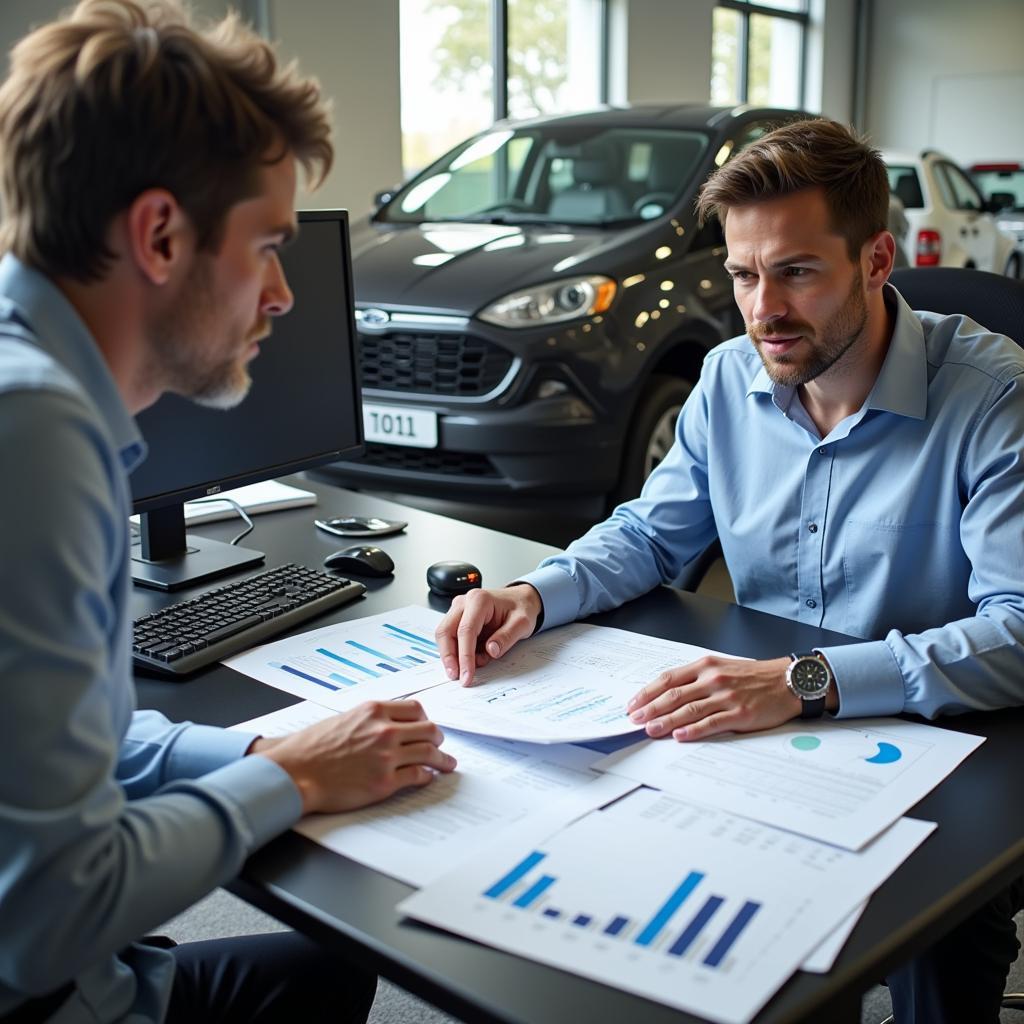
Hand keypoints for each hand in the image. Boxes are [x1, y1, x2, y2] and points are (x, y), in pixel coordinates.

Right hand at [259, 700, 455, 813]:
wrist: (295, 772)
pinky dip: (427, 777)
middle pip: (429, 729)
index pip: (415, 709)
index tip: (427, 727)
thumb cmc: (312, 747)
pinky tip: (428, 778)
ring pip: (429, 753)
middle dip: (437, 739)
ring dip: (442, 759)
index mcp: (374, 711)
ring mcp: (386, 757)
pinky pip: (418, 776)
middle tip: (440, 745)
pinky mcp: (385, 782)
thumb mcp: (345, 718)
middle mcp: (384, 730)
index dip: (425, 719)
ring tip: (447, 764)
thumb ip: (370, 719)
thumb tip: (392, 724)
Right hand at [435, 584, 541, 686]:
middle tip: (457, 677)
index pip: (465, 630)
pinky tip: (471, 660)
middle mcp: (464, 603)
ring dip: (451, 656)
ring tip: (467, 670)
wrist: (520, 600)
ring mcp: (459, 610)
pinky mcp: (458, 619)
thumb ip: (507, 637)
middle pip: (446, 631)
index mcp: (480, 600)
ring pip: (444, 635)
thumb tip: (491, 650)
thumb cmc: (521, 608)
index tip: (467, 674)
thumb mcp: (522, 623)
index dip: (464, 655)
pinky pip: (451, 637)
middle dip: (449, 657)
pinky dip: (457, 652)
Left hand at [626, 655, 799, 740]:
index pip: (668, 679)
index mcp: (705, 666)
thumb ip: (696, 679)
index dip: (648, 692)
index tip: (633, 704)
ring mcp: (726, 697)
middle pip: (673, 695)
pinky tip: (680, 736)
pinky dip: (693, 730)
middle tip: (635, 720)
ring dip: (666, 721)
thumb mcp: (721, 667)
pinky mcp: (739, 714)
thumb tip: (668, 695)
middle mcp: (713, 679)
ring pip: (689, 710)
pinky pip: (711, 723)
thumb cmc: (753, 676)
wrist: (788, 681)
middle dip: (650, 708)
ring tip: (650, 730)